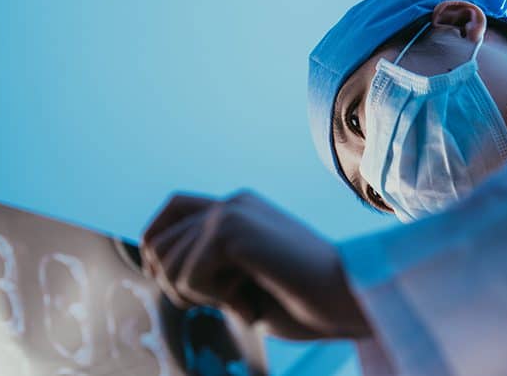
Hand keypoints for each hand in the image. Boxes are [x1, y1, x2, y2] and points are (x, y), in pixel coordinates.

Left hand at [140, 191, 371, 339]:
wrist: (350, 299)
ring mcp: (232, 212)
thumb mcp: (244, 284)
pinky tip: (248, 298)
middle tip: (219, 300)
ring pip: (167, 262)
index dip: (156, 247)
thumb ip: (208, 271)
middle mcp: (231, 204)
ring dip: (195, 295)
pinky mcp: (233, 229)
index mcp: (238, 211)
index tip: (176, 284)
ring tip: (241, 298)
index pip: (170, 210)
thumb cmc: (306, 304)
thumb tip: (159, 271)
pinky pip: (187, 275)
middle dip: (171, 282)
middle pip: (156, 239)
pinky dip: (212, 299)